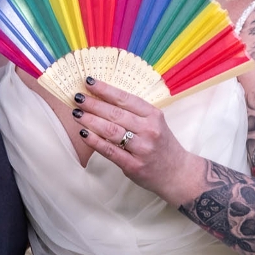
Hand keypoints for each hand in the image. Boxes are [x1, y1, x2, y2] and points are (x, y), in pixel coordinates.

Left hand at [71, 77, 205, 203]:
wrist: (178, 173)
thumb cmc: (162, 145)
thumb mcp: (155, 123)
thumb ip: (134, 113)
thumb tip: (103, 99)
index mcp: (153, 115)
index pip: (125, 99)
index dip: (105, 89)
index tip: (89, 82)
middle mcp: (149, 130)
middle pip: (116, 114)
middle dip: (93, 104)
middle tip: (77, 97)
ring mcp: (142, 148)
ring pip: (111, 131)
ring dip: (90, 121)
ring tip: (76, 113)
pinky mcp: (134, 165)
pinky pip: (110, 151)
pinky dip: (95, 141)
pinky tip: (84, 133)